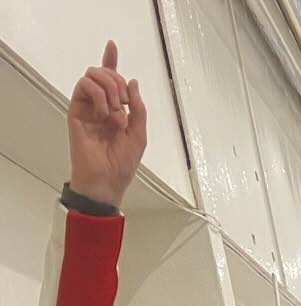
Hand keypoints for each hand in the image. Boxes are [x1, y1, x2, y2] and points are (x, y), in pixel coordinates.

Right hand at [67, 42, 146, 207]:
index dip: (111, 61)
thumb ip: (139, 108)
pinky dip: (99, 95)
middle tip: (126, 104)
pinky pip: (85, 86)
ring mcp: (87, 106)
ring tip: (116, 111)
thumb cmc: (122, 164)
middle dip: (119, 82)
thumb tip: (133, 82)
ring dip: (110, 88)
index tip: (112, 45)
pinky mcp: (76, 109)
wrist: (106, 180)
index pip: (111, 80)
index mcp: (115, 109)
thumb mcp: (140, 134)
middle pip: (105, 73)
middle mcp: (100, 105)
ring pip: (93, 75)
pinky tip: (104, 113)